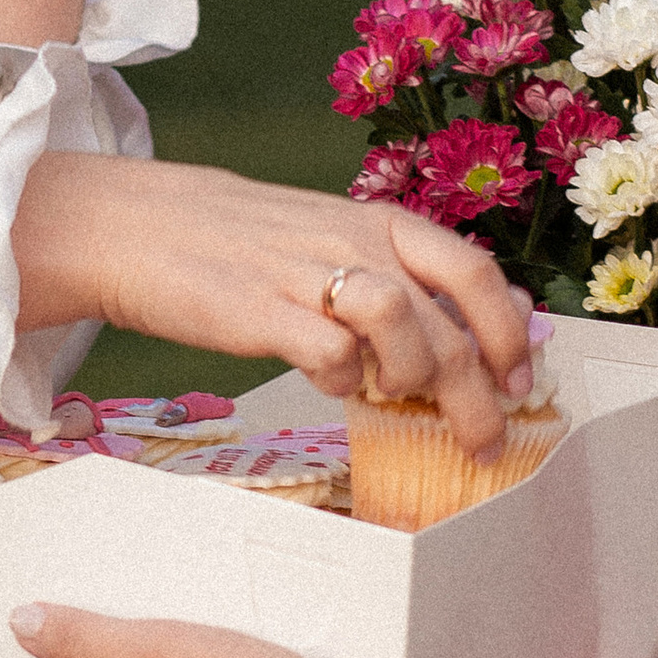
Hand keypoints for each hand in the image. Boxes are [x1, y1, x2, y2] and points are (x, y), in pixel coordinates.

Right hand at [12, 148, 534, 452]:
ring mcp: (307, 274)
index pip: (474, 272)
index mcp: (376, 221)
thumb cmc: (237, 241)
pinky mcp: (261, 311)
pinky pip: (332, 355)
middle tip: (485, 437)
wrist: (137, 225)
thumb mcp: (325, 237)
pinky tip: (328, 382)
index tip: (520, 380)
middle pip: (451, 318)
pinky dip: (343, 380)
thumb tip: (456, 329)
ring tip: (395, 399)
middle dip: (482, 391)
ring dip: (415, 377)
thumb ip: (388, 275)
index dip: (509, 332)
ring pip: (406, 328)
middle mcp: (352, 241)